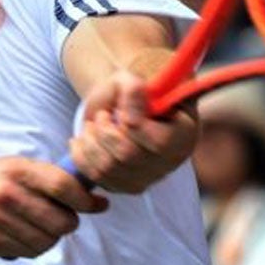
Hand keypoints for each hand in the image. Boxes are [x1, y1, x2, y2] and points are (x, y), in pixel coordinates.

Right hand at [0, 157, 107, 258]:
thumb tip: (90, 192)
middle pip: (61, 220)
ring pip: (48, 241)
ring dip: (50, 238)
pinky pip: (29, 253)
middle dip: (69, 223)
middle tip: (62, 220)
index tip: (98, 205)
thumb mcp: (12, 167)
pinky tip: (21, 236)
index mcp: (17, 169)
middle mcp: (8, 192)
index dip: (86, 200)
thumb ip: (47, 176)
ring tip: (38, 228)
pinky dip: (32, 248)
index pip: (63, 185)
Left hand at [68, 70, 197, 193]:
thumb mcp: (133, 79)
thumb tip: (130, 112)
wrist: (121, 106)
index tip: (117, 108)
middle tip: (101, 115)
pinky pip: (96, 178)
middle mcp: (170, 161)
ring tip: (92, 125)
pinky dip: (81, 156)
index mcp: (183, 133)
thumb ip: (133, 88)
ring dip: (90, 142)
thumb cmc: (132, 92)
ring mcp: (148, 177)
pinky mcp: (125, 186)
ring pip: (109, 169)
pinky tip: (84, 139)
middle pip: (129, 156)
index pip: (159, 142)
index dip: (133, 125)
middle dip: (105, 131)